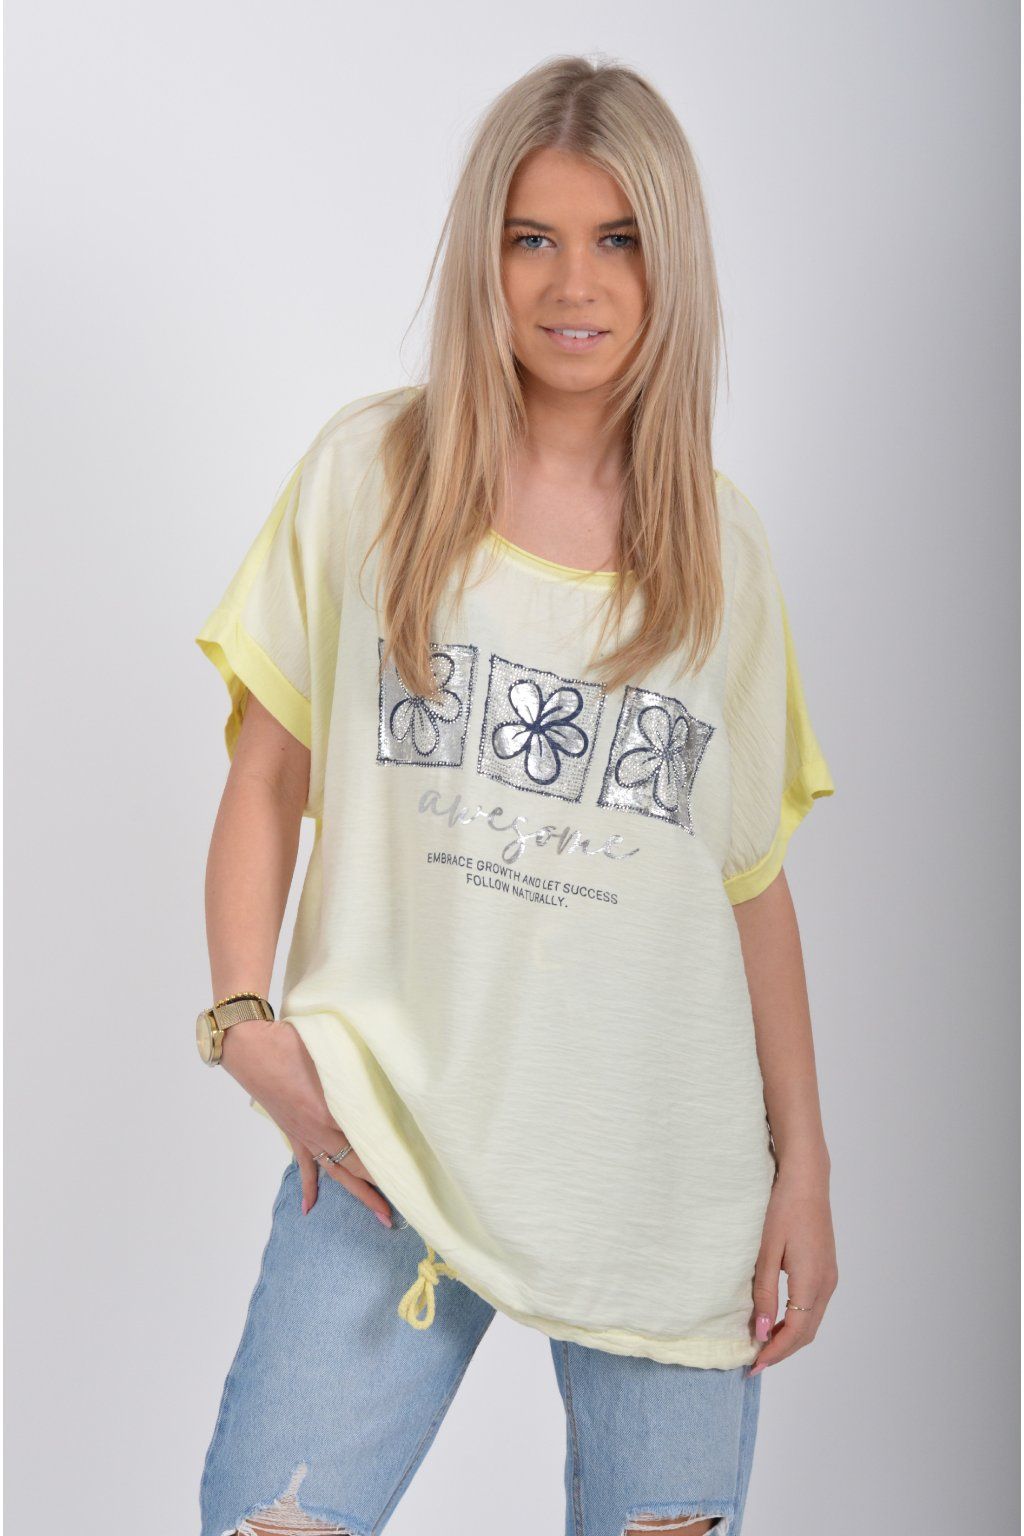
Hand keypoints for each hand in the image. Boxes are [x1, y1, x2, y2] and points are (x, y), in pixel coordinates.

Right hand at [220, 1017, 391, 1225]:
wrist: (249, 1048)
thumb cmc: (290, 1044)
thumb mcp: (330, 1057)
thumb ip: (355, 1075)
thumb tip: (382, 1083)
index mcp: (331, 1112)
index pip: (368, 1144)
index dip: (389, 1160)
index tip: (412, 1175)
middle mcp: (319, 1131)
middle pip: (355, 1166)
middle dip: (379, 1189)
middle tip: (400, 1210)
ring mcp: (305, 1135)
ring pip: (336, 1171)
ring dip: (358, 1194)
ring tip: (379, 1215)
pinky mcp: (293, 1133)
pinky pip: (305, 1165)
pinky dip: (308, 1187)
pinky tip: (309, 1207)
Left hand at [748, 1157, 837, 1375]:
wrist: (806, 1180)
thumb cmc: (782, 1210)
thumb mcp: (765, 1253)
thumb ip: (764, 1294)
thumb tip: (761, 1332)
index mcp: (812, 1283)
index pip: (795, 1334)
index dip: (775, 1353)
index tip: (753, 1366)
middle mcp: (827, 1285)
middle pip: (807, 1334)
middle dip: (782, 1351)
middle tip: (755, 1362)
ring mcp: (830, 1277)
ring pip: (812, 1322)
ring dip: (790, 1338)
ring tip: (763, 1344)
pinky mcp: (827, 1269)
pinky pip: (814, 1307)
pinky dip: (797, 1321)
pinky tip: (778, 1320)